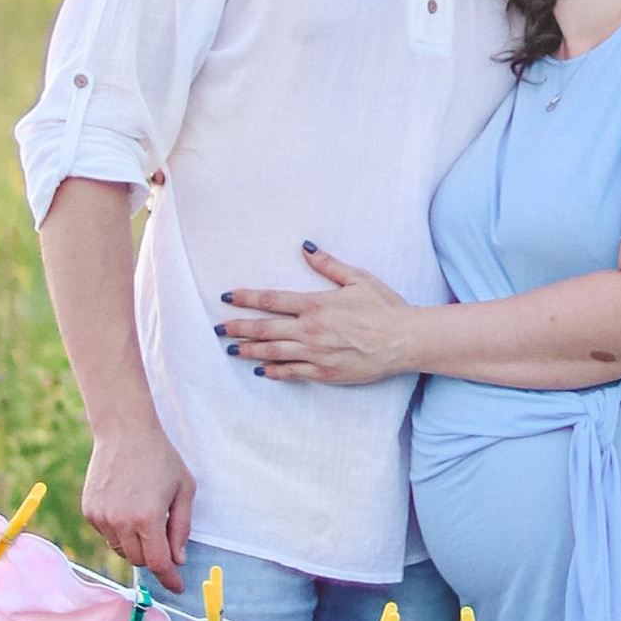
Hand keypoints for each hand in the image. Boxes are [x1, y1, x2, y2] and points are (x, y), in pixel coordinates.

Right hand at [80, 419, 195, 586]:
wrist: (124, 431)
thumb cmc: (160, 458)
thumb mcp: (184, 490)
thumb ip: (182, 528)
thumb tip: (178, 559)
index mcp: (149, 518)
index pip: (159, 563)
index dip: (169, 579)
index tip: (177, 587)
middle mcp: (122, 522)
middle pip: (140, 560)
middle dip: (155, 556)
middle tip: (164, 536)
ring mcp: (102, 518)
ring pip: (122, 550)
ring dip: (136, 545)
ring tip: (145, 515)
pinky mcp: (90, 511)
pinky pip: (108, 536)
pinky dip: (120, 531)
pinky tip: (127, 506)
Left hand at [215, 247, 420, 385]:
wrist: (403, 340)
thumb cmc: (384, 307)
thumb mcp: (357, 278)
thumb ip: (328, 265)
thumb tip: (305, 248)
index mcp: (315, 304)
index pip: (271, 300)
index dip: (246, 299)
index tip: (226, 298)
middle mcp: (310, 330)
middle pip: (265, 329)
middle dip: (238, 328)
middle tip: (218, 329)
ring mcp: (315, 354)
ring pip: (273, 352)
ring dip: (249, 351)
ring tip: (231, 350)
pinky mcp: (324, 373)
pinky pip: (292, 373)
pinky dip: (274, 371)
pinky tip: (261, 370)